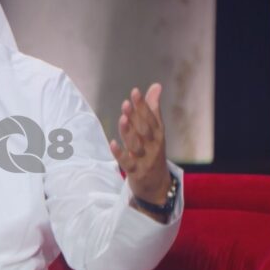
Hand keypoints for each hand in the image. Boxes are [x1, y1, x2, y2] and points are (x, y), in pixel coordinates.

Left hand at [108, 83, 170, 204]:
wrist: (157, 184)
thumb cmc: (153, 151)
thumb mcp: (155, 130)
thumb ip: (153, 108)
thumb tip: (156, 86)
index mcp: (157, 134)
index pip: (151, 117)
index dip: (143, 105)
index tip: (135, 91)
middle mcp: (153, 146)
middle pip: (144, 130)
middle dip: (136, 117)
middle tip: (126, 104)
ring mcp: (145, 159)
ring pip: (136, 145)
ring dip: (129, 132)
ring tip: (122, 119)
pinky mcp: (135, 171)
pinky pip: (127, 163)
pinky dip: (120, 154)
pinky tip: (112, 144)